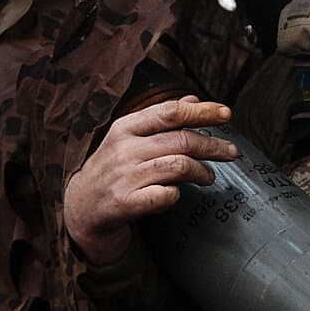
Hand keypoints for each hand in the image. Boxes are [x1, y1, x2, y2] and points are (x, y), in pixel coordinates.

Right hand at [63, 97, 238, 263]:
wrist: (79, 211)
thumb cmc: (110, 172)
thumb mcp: (128, 139)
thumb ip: (160, 120)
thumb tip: (193, 100)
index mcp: (125, 127)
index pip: (170, 112)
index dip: (202, 111)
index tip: (226, 113)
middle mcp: (124, 149)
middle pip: (180, 140)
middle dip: (212, 145)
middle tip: (230, 152)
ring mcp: (124, 176)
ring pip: (177, 165)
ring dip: (201, 171)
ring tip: (209, 177)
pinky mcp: (125, 203)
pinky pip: (163, 195)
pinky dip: (176, 194)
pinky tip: (178, 193)